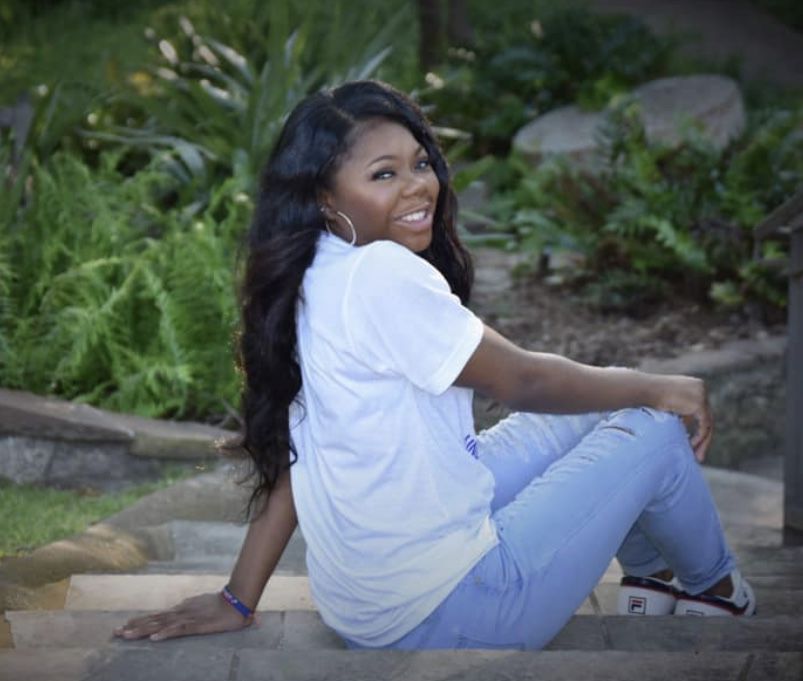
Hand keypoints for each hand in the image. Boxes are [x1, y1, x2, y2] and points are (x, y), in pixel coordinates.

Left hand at [113, 592, 254, 641]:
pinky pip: (179, 630)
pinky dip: (166, 634)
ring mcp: (188, 617)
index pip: (157, 615)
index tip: (125, 624)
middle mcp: (181, 611)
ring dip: (143, 630)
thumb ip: (197, 614)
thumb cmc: (224, 605)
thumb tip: (191, 618)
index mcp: (182, 608)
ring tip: (126, 635)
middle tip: (116, 632)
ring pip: (161, 624)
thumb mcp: (205, 608)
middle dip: (134, 626)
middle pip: (154, 619)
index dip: (141, 620)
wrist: (237, 600)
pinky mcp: (197, 625)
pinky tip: (154, 639)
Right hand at [653, 375, 712, 461]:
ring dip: (703, 441)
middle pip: (706, 417)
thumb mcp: (666, 405)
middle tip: (698, 454)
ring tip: (697, 456)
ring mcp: (702, 394)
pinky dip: (699, 437)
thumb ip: (677, 413)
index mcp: (693, 385)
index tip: (691, 442)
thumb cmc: (647, 397)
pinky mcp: (699, 403)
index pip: (700, 410)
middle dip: (702, 437)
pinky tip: (691, 446)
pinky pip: (704, 424)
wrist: (643, 390)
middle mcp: (700, 387)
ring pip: (708, 423)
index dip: (696, 427)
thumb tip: (682, 430)